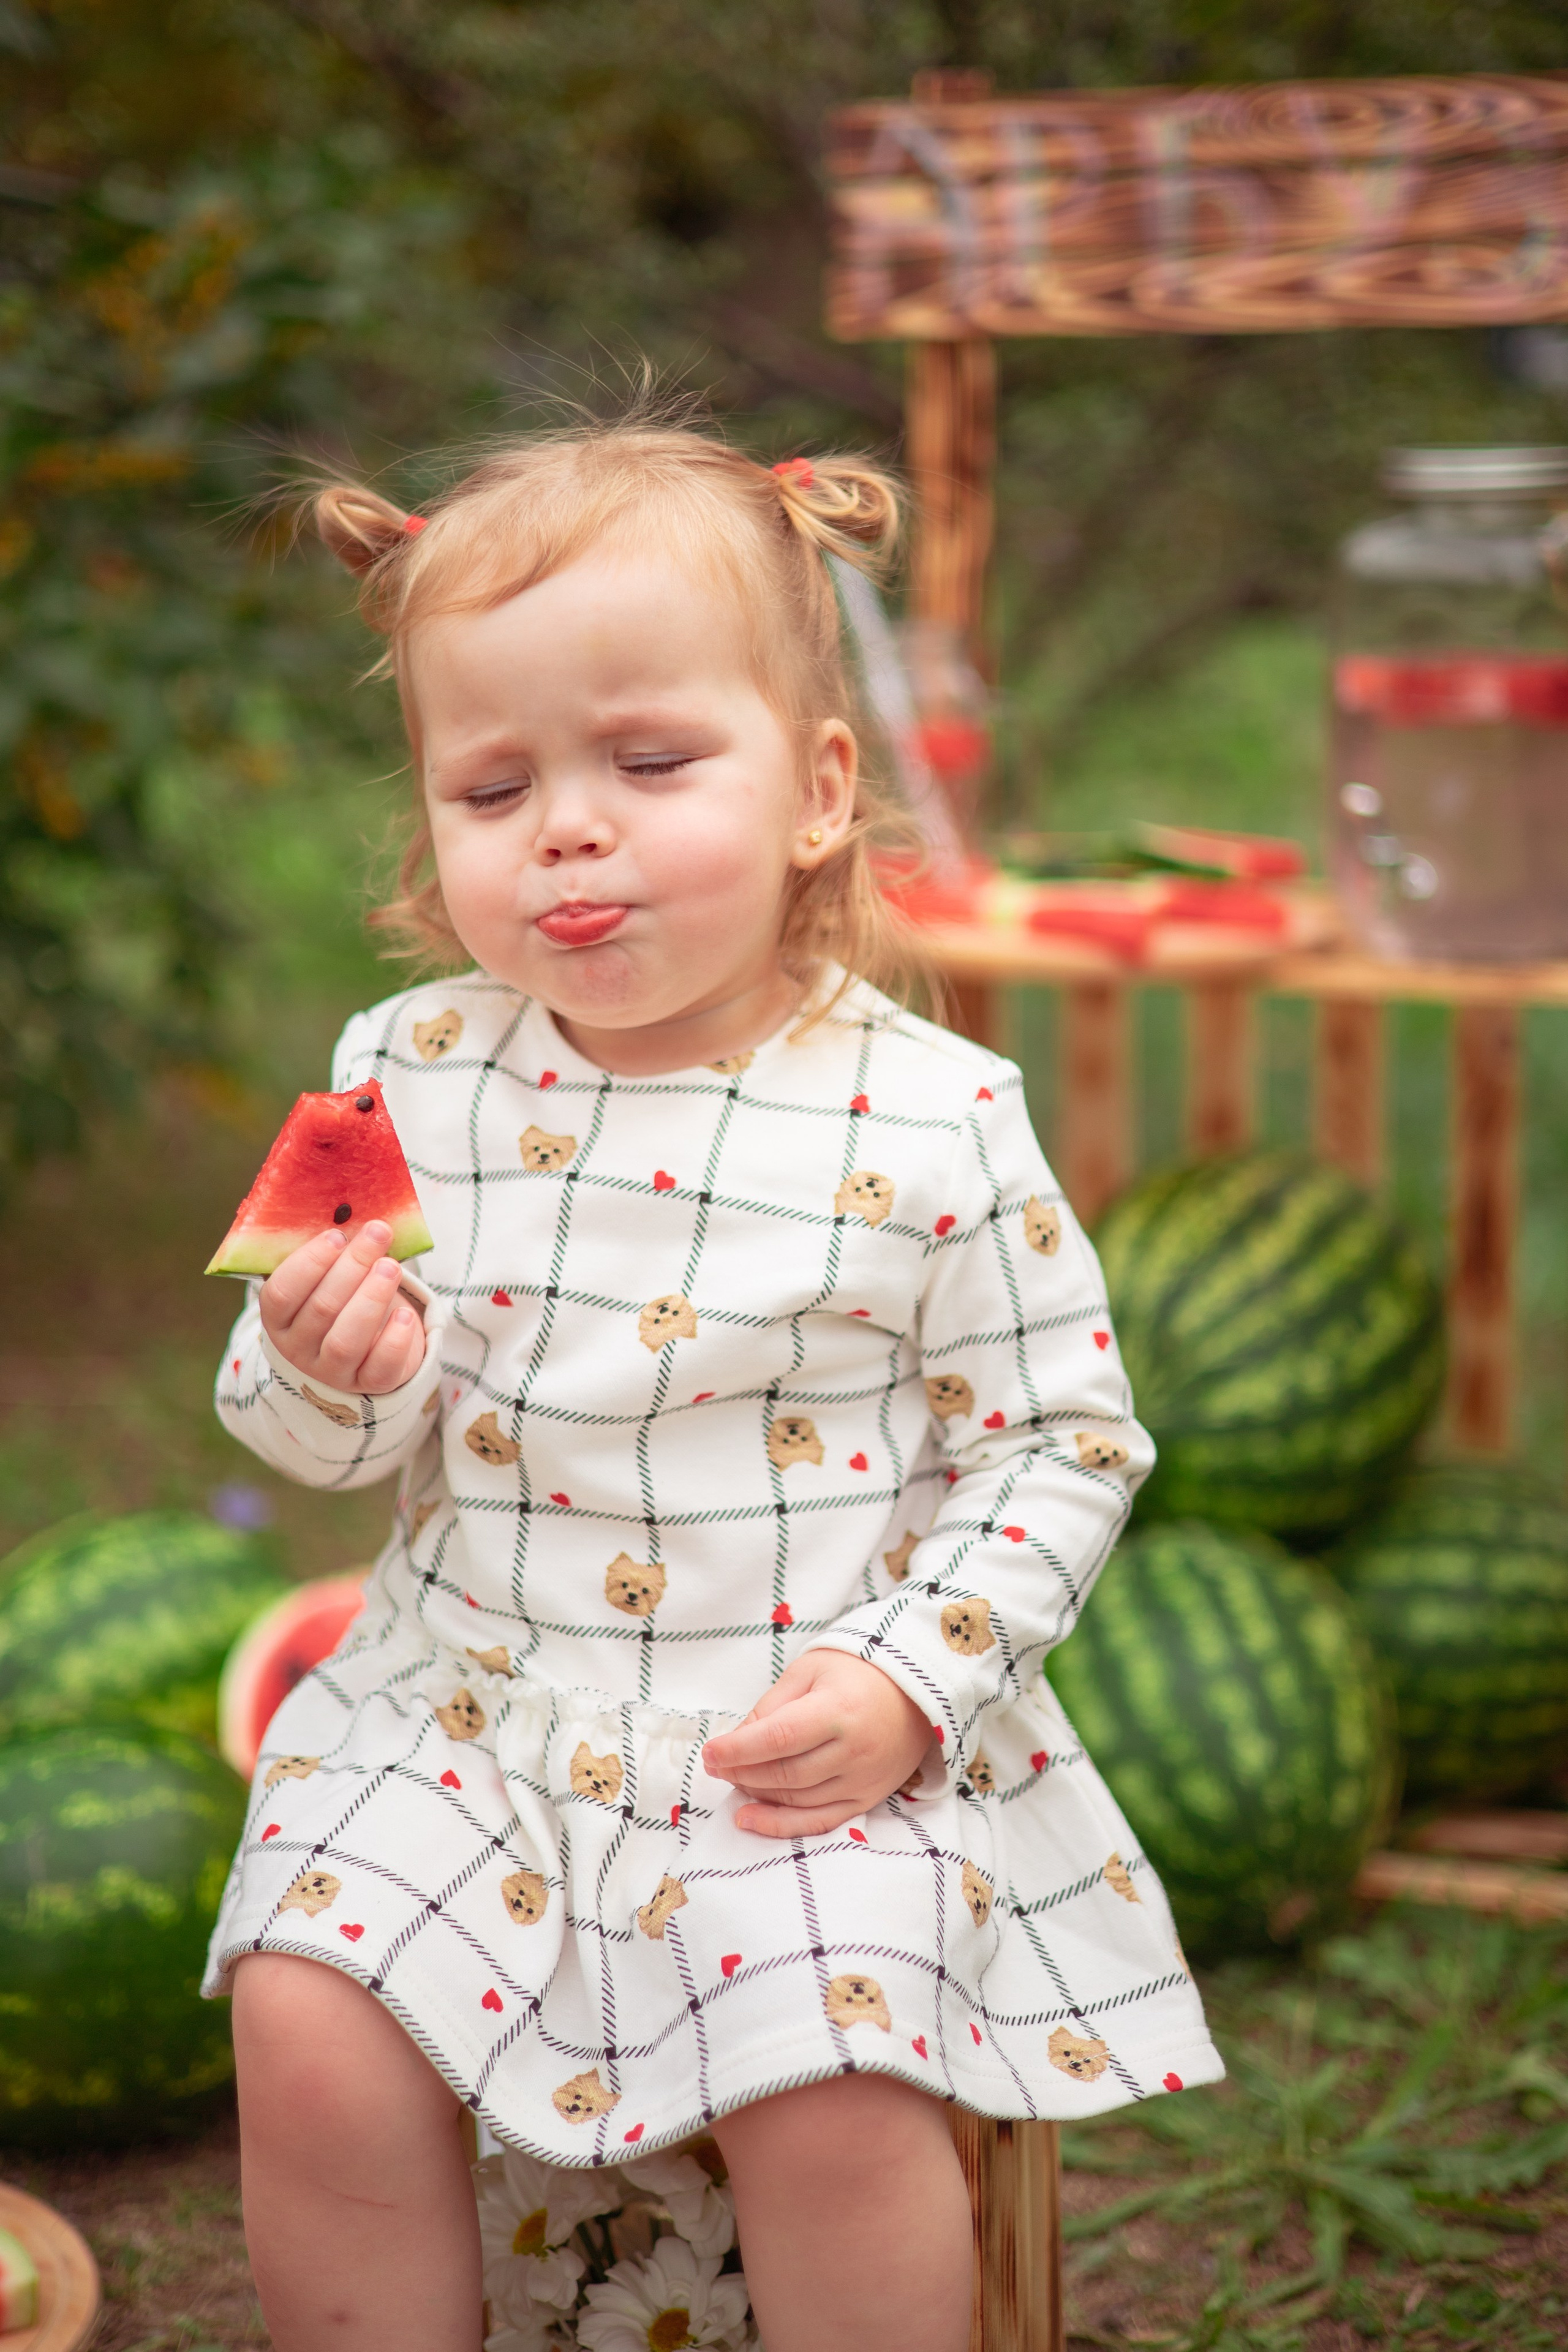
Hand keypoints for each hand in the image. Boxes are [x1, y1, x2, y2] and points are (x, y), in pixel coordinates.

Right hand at [259, 1220, 426, 1395]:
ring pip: (346, 1340)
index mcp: (278, 1319)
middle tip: (378, 1234)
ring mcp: (332, 1371)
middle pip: (321, 1309)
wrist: (365, 1348)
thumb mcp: (325, 1276)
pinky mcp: (368, 1384)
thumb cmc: (341, 1297)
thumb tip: (353, 1212)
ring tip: (391, 1267)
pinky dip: (394, 1340)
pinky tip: (406, 1314)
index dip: (309, 1262)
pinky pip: (380, 1368)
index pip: (282, 1293)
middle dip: (352, 1267)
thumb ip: (331, 1251)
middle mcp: (298, 1349)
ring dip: (371, 1299)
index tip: (337, 1235)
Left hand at [702, 1650, 935, 1838]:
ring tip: (732, 1781)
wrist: (916, 1690)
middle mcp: (854, 1750)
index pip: (777, 1738)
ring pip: (797, 1799)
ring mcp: (863, 1779)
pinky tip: (750, 1819)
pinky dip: (782, 1825)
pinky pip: (820, 1822)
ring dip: (756, 1794)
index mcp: (838, 1710)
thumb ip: (771, 1706)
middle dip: (741, 1772)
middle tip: (716, 1765)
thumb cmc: (857, 1673)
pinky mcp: (868, 1798)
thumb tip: (737, 1741)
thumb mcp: (809, 1671)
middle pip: (784, 1773)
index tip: (710, 1753)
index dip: (737, 1750)